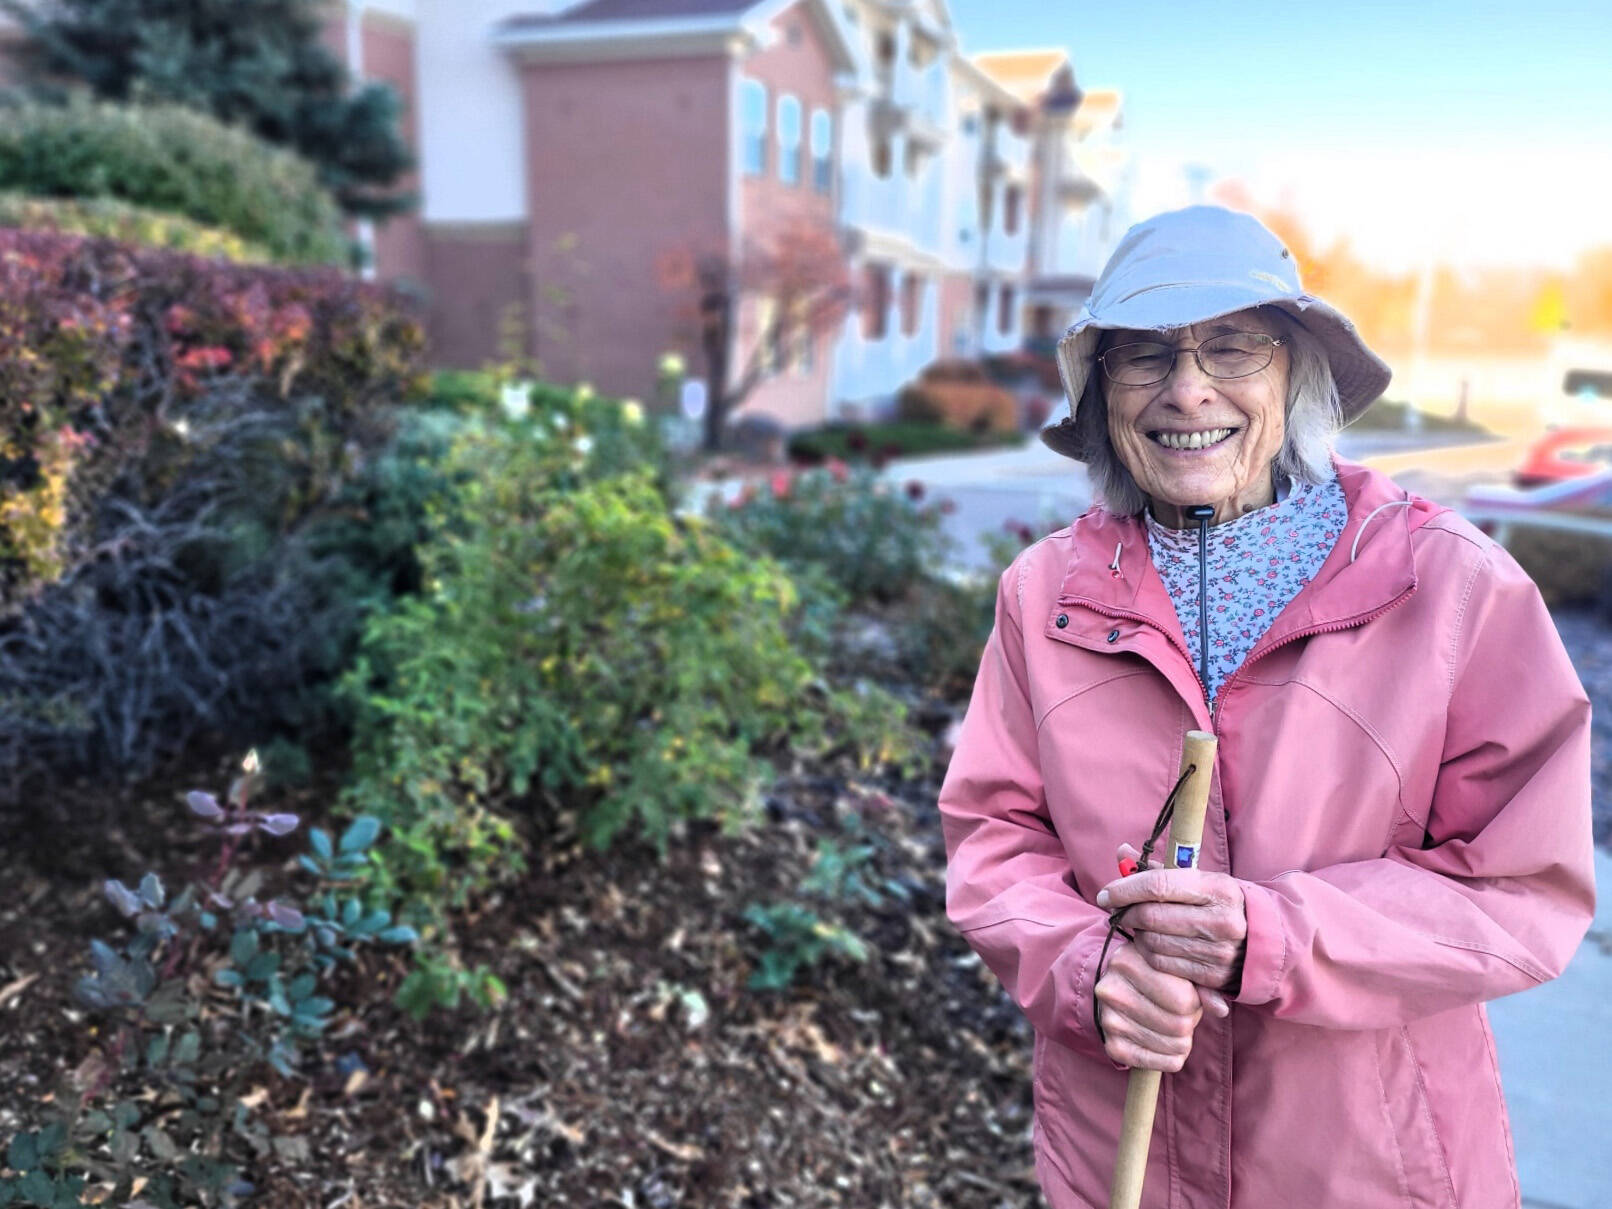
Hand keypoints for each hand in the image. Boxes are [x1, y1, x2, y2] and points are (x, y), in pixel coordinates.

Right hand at [1094, 941, 1212, 1070]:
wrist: (1120, 993)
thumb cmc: (1155, 979)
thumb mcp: (1175, 971)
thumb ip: (1201, 986)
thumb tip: (1220, 1009)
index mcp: (1128, 961)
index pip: (1183, 999)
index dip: (1194, 1003)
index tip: (1188, 998)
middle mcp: (1112, 990)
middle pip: (1179, 1024)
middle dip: (1190, 1023)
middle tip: (1182, 1016)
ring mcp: (1109, 1019)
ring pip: (1173, 1045)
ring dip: (1183, 1041)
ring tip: (1173, 1028)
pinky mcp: (1113, 1046)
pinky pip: (1159, 1064)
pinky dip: (1171, 1059)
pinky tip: (1167, 1046)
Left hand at [1098, 844, 1248, 996]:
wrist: (1263, 939)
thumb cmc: (1220, 903)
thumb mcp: (1199, 879)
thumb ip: (1158, 869)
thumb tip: (1121, 853)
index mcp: (1217, 889)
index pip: (1158, 885)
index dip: (1125, 890)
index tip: (1106, 894)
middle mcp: (1220, 920)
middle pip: (1152, 917)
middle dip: (1126, 913)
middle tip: (1118, 911)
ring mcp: (1218, 951)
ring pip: (1153, 943)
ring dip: (1137, 934)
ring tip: (1138, 926)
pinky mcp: (1212, 976)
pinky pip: (1163, 964)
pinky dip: (1148, 954)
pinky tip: (1151, 944)